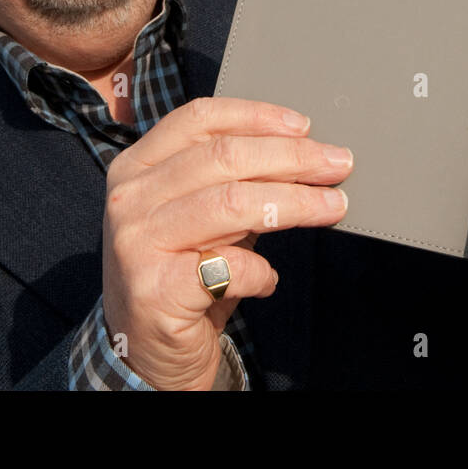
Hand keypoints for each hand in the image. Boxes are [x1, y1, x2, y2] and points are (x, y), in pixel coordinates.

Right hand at [102, 97, 350, 389]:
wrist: (142, 352)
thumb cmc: (180, 274)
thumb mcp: (197, 215)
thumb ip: (231, 181)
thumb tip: (303, 154)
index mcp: (136, 167)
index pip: (198, 120)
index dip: (256, 116)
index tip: (304, 126)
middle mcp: (130, 199)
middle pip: (224, 157)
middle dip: (292, 158)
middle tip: (337, 164)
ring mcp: (137, 243)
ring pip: (232, 204)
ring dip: (295, 203)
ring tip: (332, 206)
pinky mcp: (155, 290)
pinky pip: (230, 267)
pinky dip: (262, 271)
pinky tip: (268, 279)